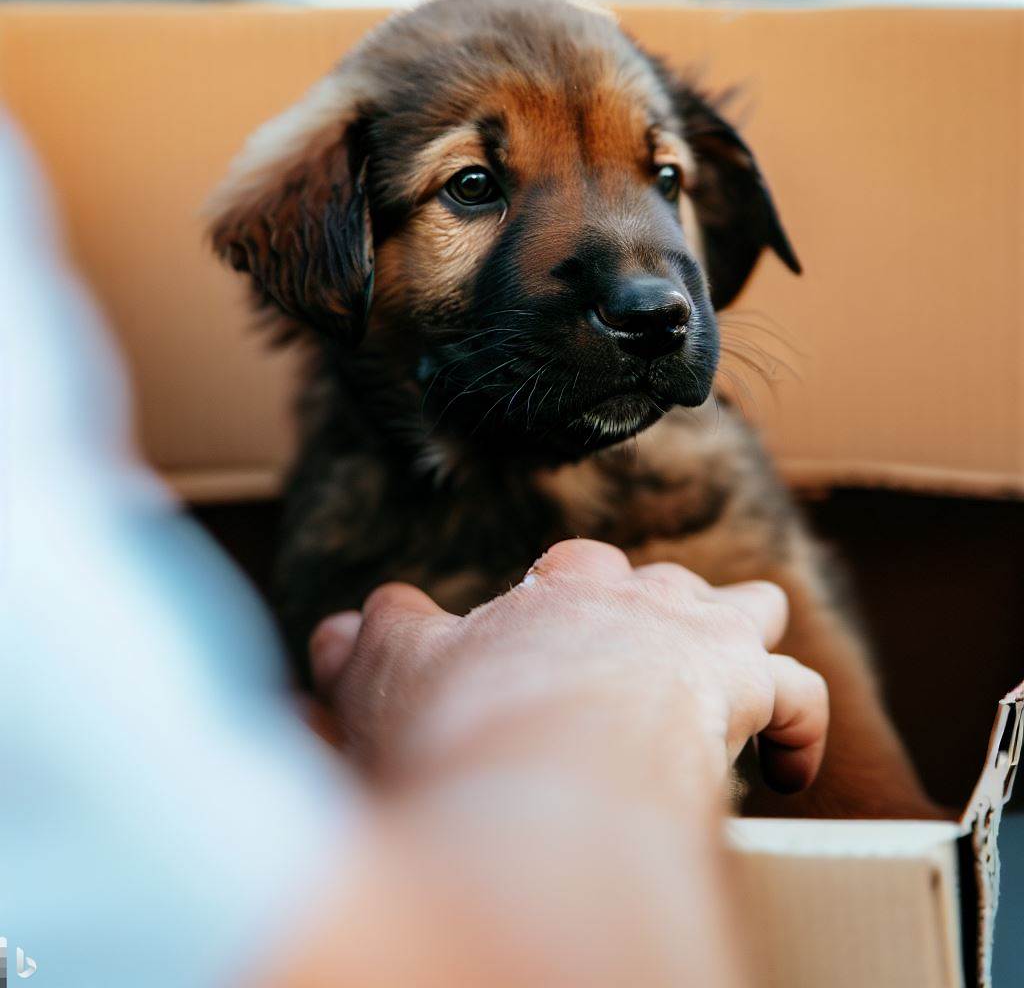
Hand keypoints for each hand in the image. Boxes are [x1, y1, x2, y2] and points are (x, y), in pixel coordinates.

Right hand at [312, 539, 827, 793]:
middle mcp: (631, 597)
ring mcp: (694, 637)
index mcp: (555, 591)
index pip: (572, 573)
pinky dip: (800, 728)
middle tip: (647, 658)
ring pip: (745, 610)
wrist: (535, 759)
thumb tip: (330, 630)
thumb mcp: (390, 674)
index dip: (569, 603)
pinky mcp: (744, 689)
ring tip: (733, 677)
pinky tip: (791, 772)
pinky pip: (799, 696)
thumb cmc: (461, 716)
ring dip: (742, 638)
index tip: (556, 641)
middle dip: (661, 612)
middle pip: (665, 583)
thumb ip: (366, 644)